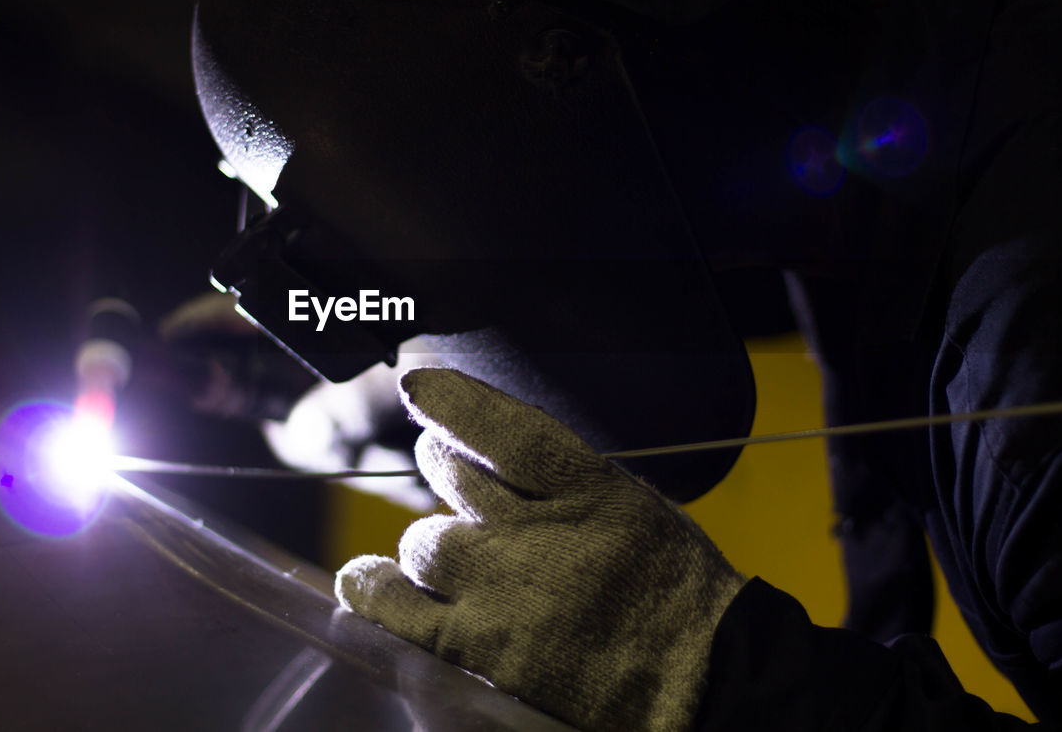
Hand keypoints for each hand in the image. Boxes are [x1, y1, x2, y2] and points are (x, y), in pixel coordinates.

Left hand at [335, 368, 746, 730]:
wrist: (695, 676)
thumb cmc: (665, 583)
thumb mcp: (629, 500)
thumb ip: (558, 472)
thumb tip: (482, 438)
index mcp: (587, 487)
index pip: (505, 428)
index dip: (454, 401)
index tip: (419, 386)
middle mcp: (535, 535)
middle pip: (450, 474)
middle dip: (446, 466)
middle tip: (461, 482)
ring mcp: (500, 592)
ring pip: (422, 539)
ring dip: (430, 542)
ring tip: (456, 553)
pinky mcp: (476, 646)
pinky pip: (397, 608)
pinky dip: (375, 590)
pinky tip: (366, 580)